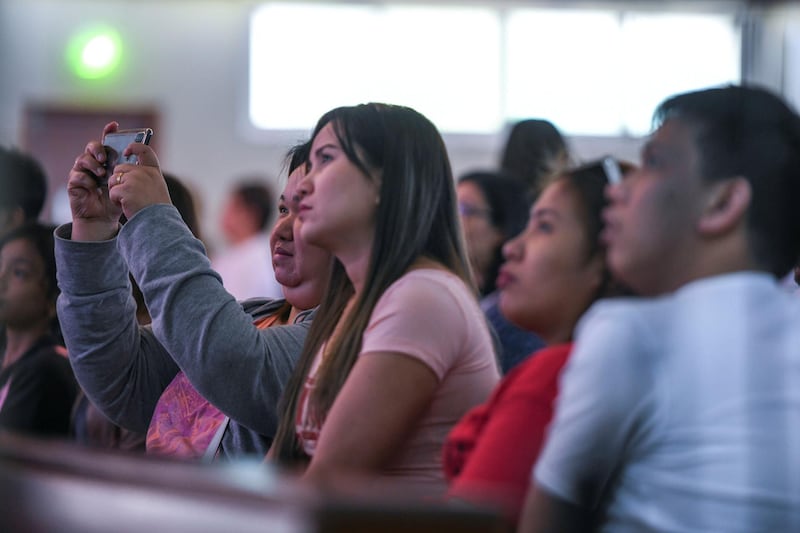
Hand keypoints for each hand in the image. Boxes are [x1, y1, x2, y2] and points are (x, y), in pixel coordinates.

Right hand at [68, 122, 121, 240]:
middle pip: (91, 146)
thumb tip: (141, 154)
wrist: (104, 219)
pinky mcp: (74, 183)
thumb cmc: (116, 199)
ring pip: (82, 159)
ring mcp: (82, 172)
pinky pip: (77, 176)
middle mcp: (93, 163)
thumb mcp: (127, 184)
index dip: (108, 132)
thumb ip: (132, 170)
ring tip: (102, 174)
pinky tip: (93, 186)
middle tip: (104, 158)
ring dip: (93, 164)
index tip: (114, 125)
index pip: (106, 142)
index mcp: (107, 161)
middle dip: (97, 149)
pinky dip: (86, 179)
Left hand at [107, 142, 168, 219]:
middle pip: (120, 169)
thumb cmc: (157, 210)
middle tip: (128, 194)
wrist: (158, 223)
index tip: (126, 150)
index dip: (134, 147)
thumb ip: (145, 177)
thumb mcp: (156, 188)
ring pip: (113, 180)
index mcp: (154, 172)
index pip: (145, 151)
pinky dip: (116, 200)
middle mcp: (144, 172)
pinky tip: (127, 206)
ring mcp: (134, 180)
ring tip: (128, 202)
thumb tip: (126, 173)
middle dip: (119, 180)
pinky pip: (112, 192)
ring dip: (116, 191)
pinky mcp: (125, 189)